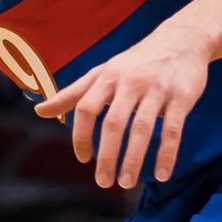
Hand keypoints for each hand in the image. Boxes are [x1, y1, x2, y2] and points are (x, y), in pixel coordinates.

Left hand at [35, 31, 210, 187]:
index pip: (85, 109)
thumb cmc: (135, 62)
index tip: (83, 158)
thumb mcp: (101, 73)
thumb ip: (72, 94)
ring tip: (126, 182)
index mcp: (107, 77)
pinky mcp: (182, 96)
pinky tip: (161, 175)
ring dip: (133, 159)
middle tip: (103, 181)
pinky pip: (173, 129)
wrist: (182, 39)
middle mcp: (130, 82)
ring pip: (142, 128)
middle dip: (106, 155)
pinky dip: (167, 154)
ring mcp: (157, 89)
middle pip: (113, 123)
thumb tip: (39, 111)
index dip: (80, 136)